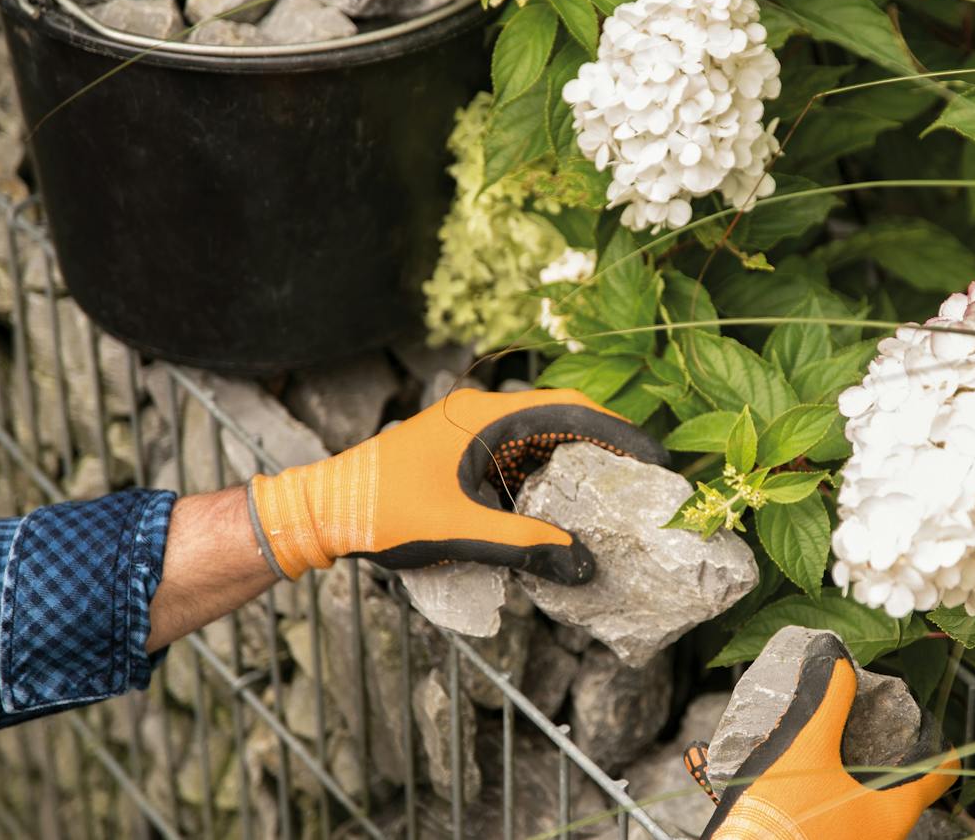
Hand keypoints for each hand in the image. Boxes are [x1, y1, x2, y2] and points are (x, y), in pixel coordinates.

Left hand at [249, 387, 665, 583]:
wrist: (319, 512)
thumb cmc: (381, 512)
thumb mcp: (459, 531)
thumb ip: (524, 548)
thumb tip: (583, 564)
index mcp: (484, 415)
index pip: (570, 409)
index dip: (618, 431)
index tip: (655, 457)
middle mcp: (481, 414)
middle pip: (561, 420)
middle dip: (606, 448)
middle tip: (646, 480)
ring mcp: (469, 432)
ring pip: (540, 441)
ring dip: (576, 465)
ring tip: (617, 497)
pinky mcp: (460, 454)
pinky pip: (516, 457)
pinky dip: (546, 478)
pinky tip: (565, 511)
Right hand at [702, 635, 958, 839]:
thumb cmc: (782, 818)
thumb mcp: (806, 749)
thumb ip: (829, 702)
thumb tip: (838, 660)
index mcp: (894, 813)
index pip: (940, 775)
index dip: (938, 743)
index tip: (926, 724)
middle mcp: (887, 836)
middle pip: (908, 790)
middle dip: (894, 756)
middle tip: (874, 727)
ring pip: (879, 807)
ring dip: (866, 778)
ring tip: (840, 748)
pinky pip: (855, 822)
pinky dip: (845, 798)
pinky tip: (816, 782)